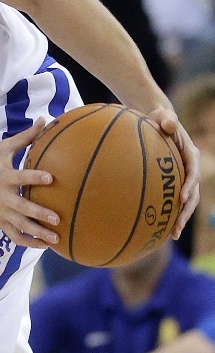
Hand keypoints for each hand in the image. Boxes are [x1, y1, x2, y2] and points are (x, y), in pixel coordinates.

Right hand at [0, 119, 58, 246]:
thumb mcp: (1, 149)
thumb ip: (25, 138)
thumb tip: (43, 121)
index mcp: (3, 177)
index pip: (21, 177)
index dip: (35, 177)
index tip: (50, 178)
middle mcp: (2, 196)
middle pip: (22, 207)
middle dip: (39, 214)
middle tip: (56, 218)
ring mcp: (0, 211)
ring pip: (20, 225)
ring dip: (38, 233)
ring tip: (55, 239)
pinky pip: (14, 235)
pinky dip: (28, 242)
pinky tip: (43, 245)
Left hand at [148, 107, 200, 239]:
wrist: (158, 123)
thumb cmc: (159, 119)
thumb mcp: (163, 116)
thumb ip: (166, 120)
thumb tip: (169, 124)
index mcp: (190, 154)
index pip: (193, 171)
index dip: (190, 184)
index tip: (181, 197)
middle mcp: (190, 168)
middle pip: (193, 193)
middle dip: (186, 211)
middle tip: (177, 226)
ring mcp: (183, 177)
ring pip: (186, 201)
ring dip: (181, 218)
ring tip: (173, 235)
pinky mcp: (173, 182)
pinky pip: (173, 200)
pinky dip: (170, 213)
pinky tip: (159, 229)